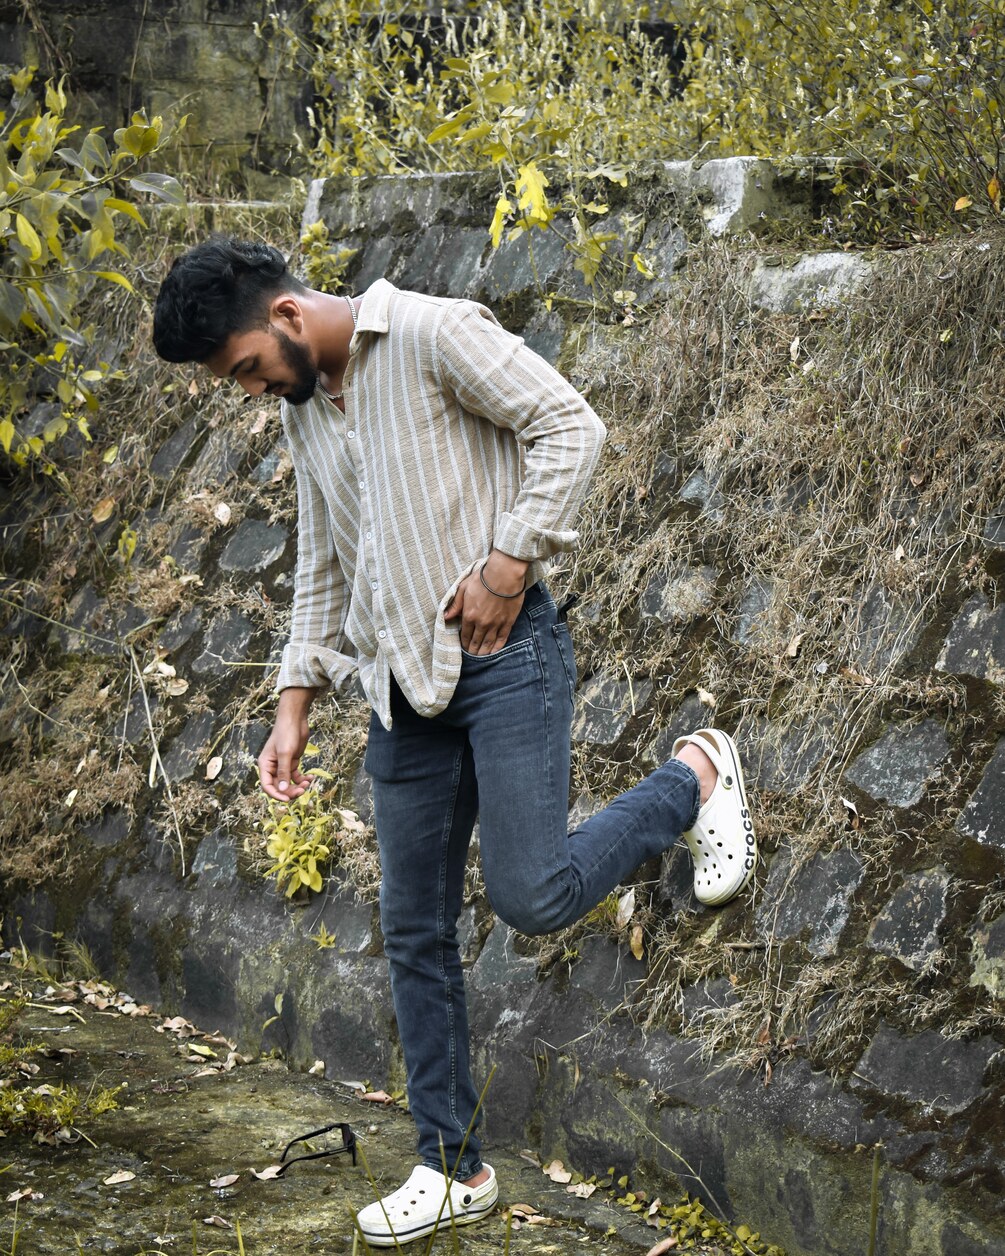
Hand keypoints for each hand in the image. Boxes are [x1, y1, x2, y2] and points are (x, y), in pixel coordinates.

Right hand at [258, 687, 316, 801]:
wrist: (295, 719)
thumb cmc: (286, 733)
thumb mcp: (285, 753)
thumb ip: (284, 772)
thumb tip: (282, 790)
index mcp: (265, 765)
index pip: (267, 785)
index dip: (276, 794)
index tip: (287, 799)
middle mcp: (273, 767)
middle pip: (279, 786)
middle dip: (290, 791)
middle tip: (302, 790)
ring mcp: (283, 765)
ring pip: (288, 783)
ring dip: (298, 786)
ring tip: (308, 783)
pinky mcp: (292, 762)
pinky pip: (296, 776)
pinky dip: (303, 779)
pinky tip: (311, 777)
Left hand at [444, 550, 527, 654]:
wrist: (504, 574)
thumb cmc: (483, 578)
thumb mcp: (463, 588)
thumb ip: (455, 605)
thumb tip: (446, 617)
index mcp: (469, 615)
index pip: (465, 634)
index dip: (464, 642)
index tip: (464, 647)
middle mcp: (482, 623)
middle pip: (476, 642)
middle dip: (472, 650)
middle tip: (472, 654)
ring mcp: (496, 624)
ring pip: (488, 643)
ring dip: (484, 651)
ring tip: (481, 656)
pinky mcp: (508, 622)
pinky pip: (502, 638)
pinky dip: (498, 647)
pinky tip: (495, 651)